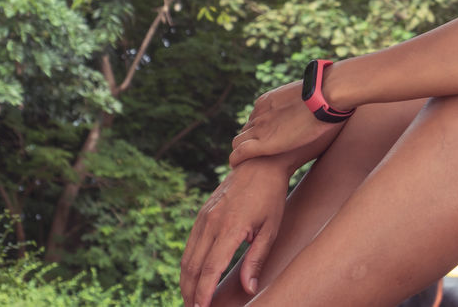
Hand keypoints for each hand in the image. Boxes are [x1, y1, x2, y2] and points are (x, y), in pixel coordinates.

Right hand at [181, 156, 288, 306]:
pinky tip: (193, 277)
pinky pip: (190, 244)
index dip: (204, 292)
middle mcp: (212, 223)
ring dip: (186, 281)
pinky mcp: (202, 214)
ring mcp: (204, 217)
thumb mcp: (271, 228)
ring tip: (190, 300)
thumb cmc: (271, 197)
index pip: (211, 268)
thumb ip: (257, 259)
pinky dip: (188, 265)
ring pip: (187, 257)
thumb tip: (249, 289)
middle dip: (190, 292)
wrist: (260, 163)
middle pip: (193, 267)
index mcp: (231, 228)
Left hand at [229, 79, 343, 168]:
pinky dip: (236, 159)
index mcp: (267, 100)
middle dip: (249, 139)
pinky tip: (236, 166)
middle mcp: (259, 114)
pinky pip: (238, 153)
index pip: (256, 116)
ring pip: (238, 141)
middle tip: (259, 152)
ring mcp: (259, 128)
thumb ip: (307, 102)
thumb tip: (322, 105)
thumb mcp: (310, 98)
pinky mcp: (261, 144)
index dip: (261, 128)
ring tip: (247, 162)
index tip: (270, 136)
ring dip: (242, 150)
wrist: (326, 96)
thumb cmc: (328, 96)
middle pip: (246, 129)